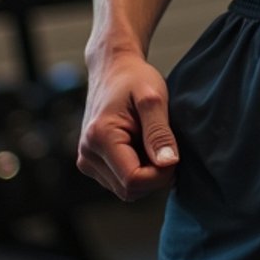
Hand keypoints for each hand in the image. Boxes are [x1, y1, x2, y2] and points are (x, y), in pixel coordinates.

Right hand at [77, 54, 178, 201]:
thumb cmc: (134, 78)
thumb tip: (168, 164)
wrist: (113, 68)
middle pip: (129, 190)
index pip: (133, 181)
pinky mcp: (91, 163)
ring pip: (125, 190)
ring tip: (151, 141)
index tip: (173, 154)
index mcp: (100, 138)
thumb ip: (160, 132)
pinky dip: (137, 170)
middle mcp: (87, 154)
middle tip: (166, 146)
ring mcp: (87, 161)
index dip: (160, 175)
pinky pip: (120, 181)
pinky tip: (142, 146)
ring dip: (146, 173)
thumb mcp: (153, 98)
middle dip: (154, 176)